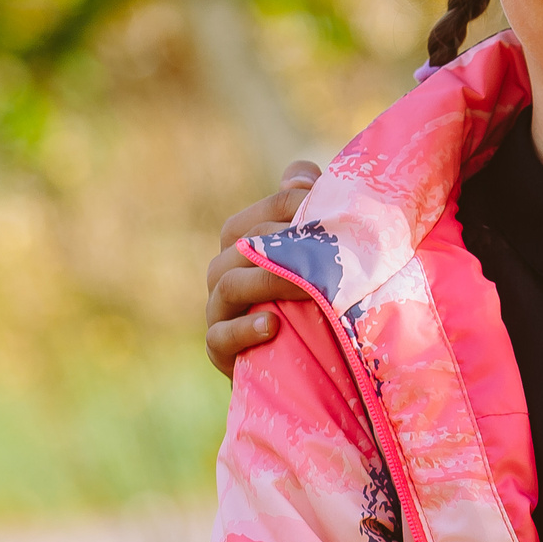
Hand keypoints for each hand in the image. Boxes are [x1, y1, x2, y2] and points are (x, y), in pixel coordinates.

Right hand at [205, 160, 321, 378]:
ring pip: (227, 284)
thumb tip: (298, 174)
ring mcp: (220, 313)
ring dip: (267, 280)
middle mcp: (227, 274)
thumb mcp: (323, 257)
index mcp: (246, 247)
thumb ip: (310, 212)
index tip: (324, 210)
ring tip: (306, 286)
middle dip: (278, 240)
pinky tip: (272, 325)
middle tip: (322, 246)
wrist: (321, 367)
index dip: (286, 206)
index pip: (256, 215)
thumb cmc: (320, 301)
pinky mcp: (222, 353)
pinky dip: (243, 330)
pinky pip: (218, 338)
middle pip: (236, 243)